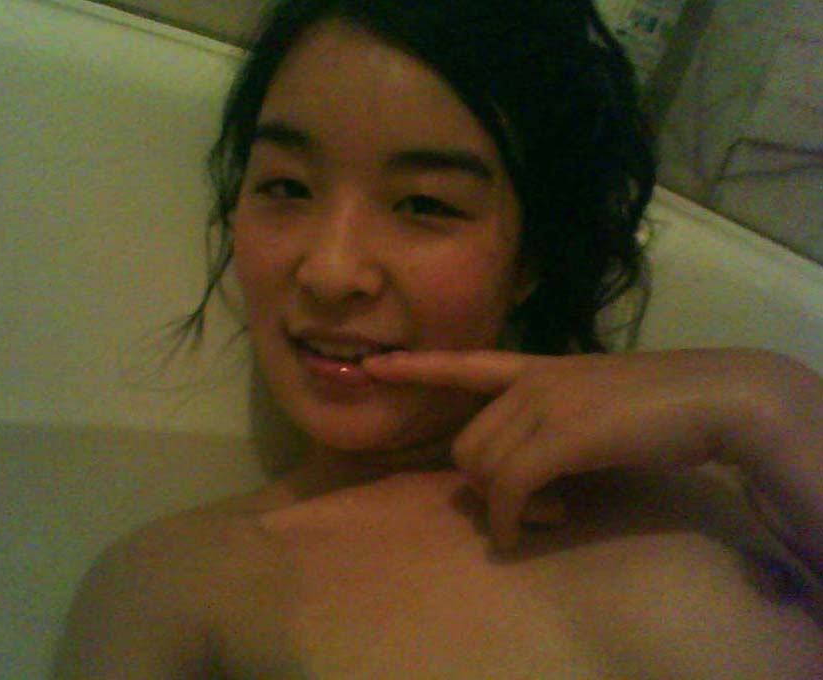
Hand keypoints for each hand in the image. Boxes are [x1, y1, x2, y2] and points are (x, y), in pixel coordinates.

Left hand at [363, 348, 819, 555]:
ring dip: (509, 506)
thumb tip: (526, 472)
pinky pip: (509, 489)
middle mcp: (530, 381)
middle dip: (489, 486)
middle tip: (535, 506)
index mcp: (538, 367)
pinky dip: (511, 520)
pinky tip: (539, 527)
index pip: (465, 363)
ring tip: (555, 510)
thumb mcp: (593, 402)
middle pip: (467, 446)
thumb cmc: (659, 403)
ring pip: (483, 469)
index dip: (415, 368)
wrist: (711, 397)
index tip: (372, 366)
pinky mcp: (559, 436)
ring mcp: (542, 405)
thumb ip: (553, 420)